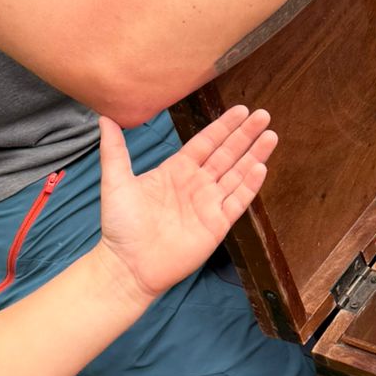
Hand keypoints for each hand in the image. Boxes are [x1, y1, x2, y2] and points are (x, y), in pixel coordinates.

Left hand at [95, 106, 275, 308]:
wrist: (128, 265)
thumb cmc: (120, 226)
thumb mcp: (115, 182)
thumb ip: (115, 150)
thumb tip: (104, 118)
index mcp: (176, 171)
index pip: (205, 143)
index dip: (223, 127)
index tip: (241, 110)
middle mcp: (196, 185)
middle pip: (227, 154)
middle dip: (245, 135)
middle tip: (263, 115)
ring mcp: (208, 205)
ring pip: (237, 174)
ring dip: (254, 155)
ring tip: (271, 136)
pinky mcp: (217, 225)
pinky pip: (237, 201)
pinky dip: (249, 184)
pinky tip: (260, 167)